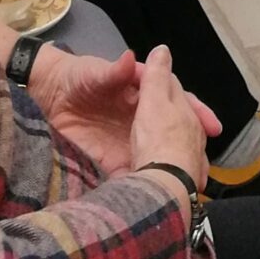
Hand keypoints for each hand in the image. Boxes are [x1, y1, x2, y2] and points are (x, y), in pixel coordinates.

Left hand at [31, 46, 220, 178]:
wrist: (47, 96)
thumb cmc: (77, 76)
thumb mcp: (94, 71)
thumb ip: (114, 70)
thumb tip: (131, 59)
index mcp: (144, 95)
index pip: (176, 102)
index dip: (196, 112)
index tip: (212, 126)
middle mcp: (142, 119)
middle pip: (174, 134)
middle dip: (192, 150)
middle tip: (206, 168)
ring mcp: (128, 141)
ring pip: (158, 156)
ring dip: (174, 170)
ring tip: (190, 186)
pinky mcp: (111, 160)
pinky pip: (131, 174)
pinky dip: (144, 187)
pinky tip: (156, 199)